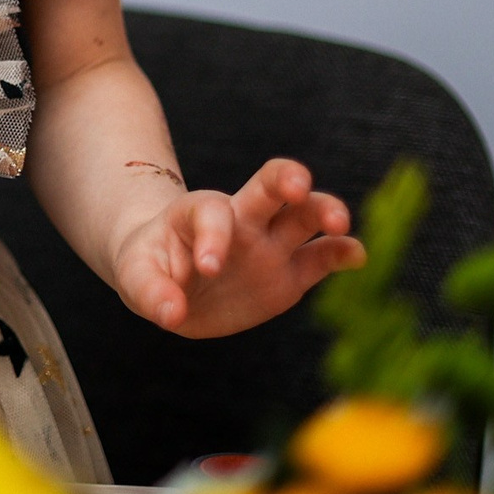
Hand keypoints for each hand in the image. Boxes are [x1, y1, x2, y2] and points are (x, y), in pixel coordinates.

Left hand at [111, 157, 365, 337]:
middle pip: (270, 185)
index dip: (213, 236)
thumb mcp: (136, 276)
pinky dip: (342, 253)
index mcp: (199, 212)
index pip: (212, 212)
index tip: (208, 267)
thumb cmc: (150, 268)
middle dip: (286, 178)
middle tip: (298, 187)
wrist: (170, 284)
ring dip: (325, 211)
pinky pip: (322, 258)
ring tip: (340, 223)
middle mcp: (242, 220)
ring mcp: (270, 245)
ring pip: (305, 215)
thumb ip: (152, 292)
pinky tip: (357, 255)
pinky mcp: (291, 274)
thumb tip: (171, 315)